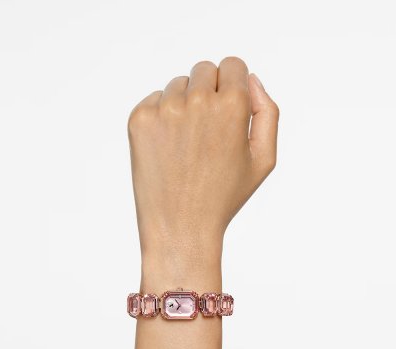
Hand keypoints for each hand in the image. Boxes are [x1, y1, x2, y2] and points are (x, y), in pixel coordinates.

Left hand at [128, 57, 278, 280]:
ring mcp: (164, 109)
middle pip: (204, 70)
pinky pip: (154, 100)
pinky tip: (168, 147)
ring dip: (185, 104)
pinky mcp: (139, 120)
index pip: (232, 65)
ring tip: (187, 144)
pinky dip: (162, 116)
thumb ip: (267, 112)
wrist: (181, 226)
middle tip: (207, 130)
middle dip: (209, 92)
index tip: (227, 108)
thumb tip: (251, 79)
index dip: (233, 85)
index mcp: (232, 106)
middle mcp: (197, 100)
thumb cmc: (224, 196)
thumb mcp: (263, 160)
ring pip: (178, 84)